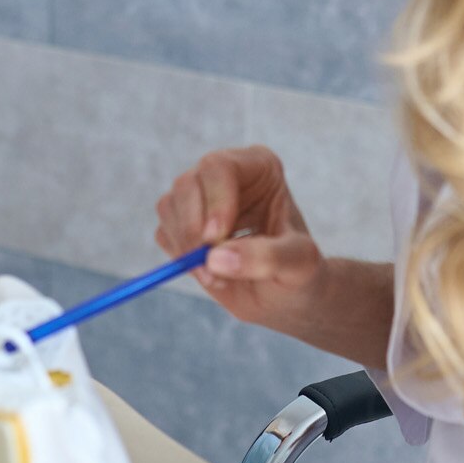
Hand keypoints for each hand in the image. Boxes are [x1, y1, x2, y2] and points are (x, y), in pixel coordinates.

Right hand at [154, 146, 325, 335]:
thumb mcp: (298, 265)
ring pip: (169, 207)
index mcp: (259, 167)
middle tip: (211, 270)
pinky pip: (164, 233)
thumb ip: (267, 257)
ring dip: (186, 249)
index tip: (216, 240)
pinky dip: (180, 259)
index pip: (220, 167)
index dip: (214, 202)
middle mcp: (225, 174)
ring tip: (218, 278)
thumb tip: (216, 257)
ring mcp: (201, 197)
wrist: (286, 296)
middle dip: (193, 231)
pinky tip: (210, 274)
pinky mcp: (183, 224)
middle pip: (187, 184)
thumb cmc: (300, 272)